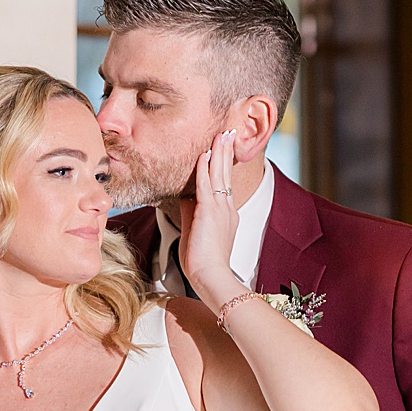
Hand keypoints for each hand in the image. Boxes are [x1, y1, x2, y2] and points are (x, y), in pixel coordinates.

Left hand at [173, 129, 246, 304]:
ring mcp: (220, 210)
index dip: (223, 166)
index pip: (224, 184)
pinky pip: (206, 185)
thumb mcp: (196, 232)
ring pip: (219, 174)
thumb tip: (183, 199)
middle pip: (226, 174)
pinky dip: (204, 168)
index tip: (222, 150)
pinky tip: (204, 155)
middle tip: (228, 134)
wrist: (210, 276)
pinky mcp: (209, 212)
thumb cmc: (202, 262)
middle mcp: (227, 209)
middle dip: (226, 152)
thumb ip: (191, 214)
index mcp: (227, 215)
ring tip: (221, 135)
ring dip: (219, 153)